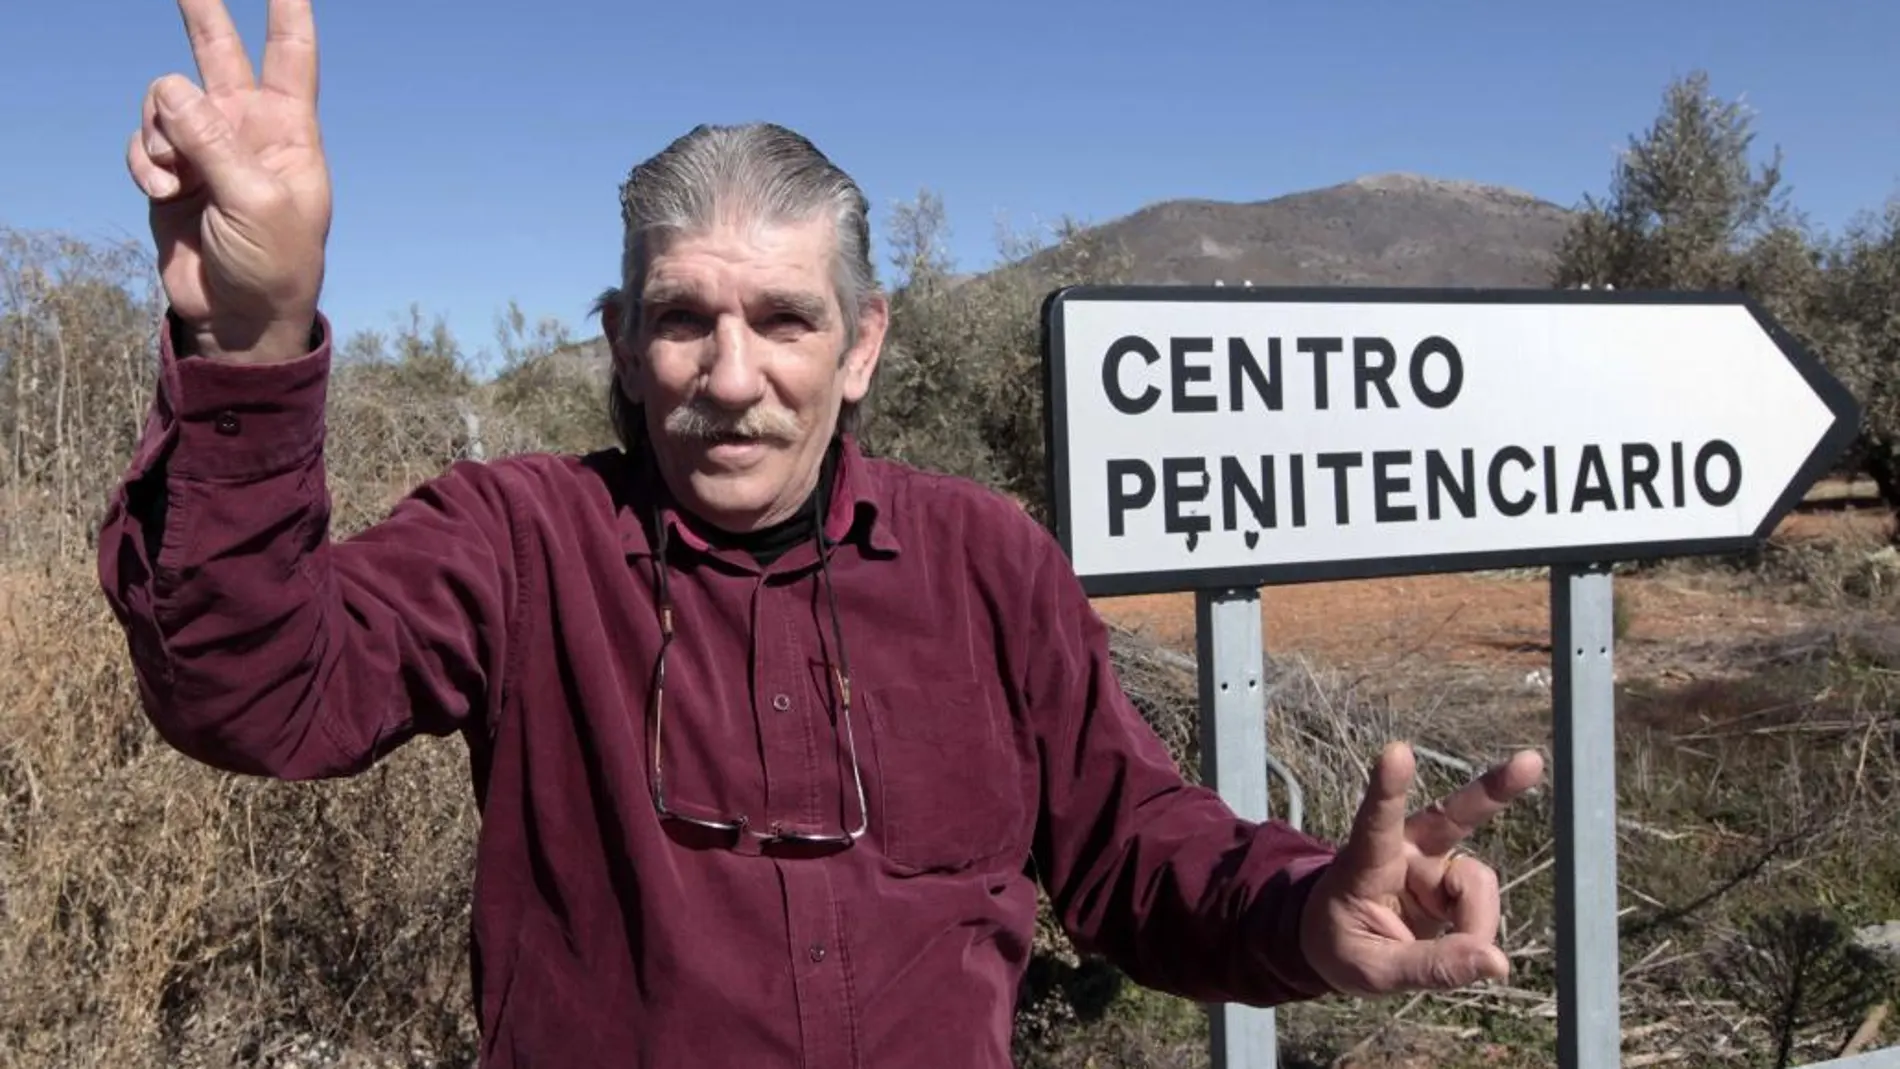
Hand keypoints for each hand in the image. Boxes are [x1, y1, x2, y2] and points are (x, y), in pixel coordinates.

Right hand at [128, 0, 329, 362]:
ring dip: (161, 134)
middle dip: (201, 11)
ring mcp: (206, 146)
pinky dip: (145, 162)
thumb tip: (170, 89)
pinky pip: (143, 138)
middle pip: (220, 51)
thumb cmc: (272, 263)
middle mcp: (246, 127)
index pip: (291, 55)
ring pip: (164, 99)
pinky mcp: (170, 169)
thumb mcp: (256, 203)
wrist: (238, 314)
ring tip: (180, 179)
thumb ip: (214, 143)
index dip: (287, 10)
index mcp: (288, 129)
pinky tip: (164, 192)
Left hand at [1300, 741, 1543, 996]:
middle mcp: (1405, 851)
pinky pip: (1484, 901)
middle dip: (1492, 790)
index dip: (1388, 789)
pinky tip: (1459, 943)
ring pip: (1477, 881)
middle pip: (1451, 817)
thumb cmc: (1343, 946)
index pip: (1376, 824)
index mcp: (1365, 863)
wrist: (1338, 943)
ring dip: (1475, 920)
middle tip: (1530, 763)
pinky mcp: (1454, 879)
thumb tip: (1497, 962)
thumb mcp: (1373, 970)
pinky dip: (1478, 928)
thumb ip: (1430, 967)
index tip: (1397, 752)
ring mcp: (1433, 862)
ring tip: (1455, 953)